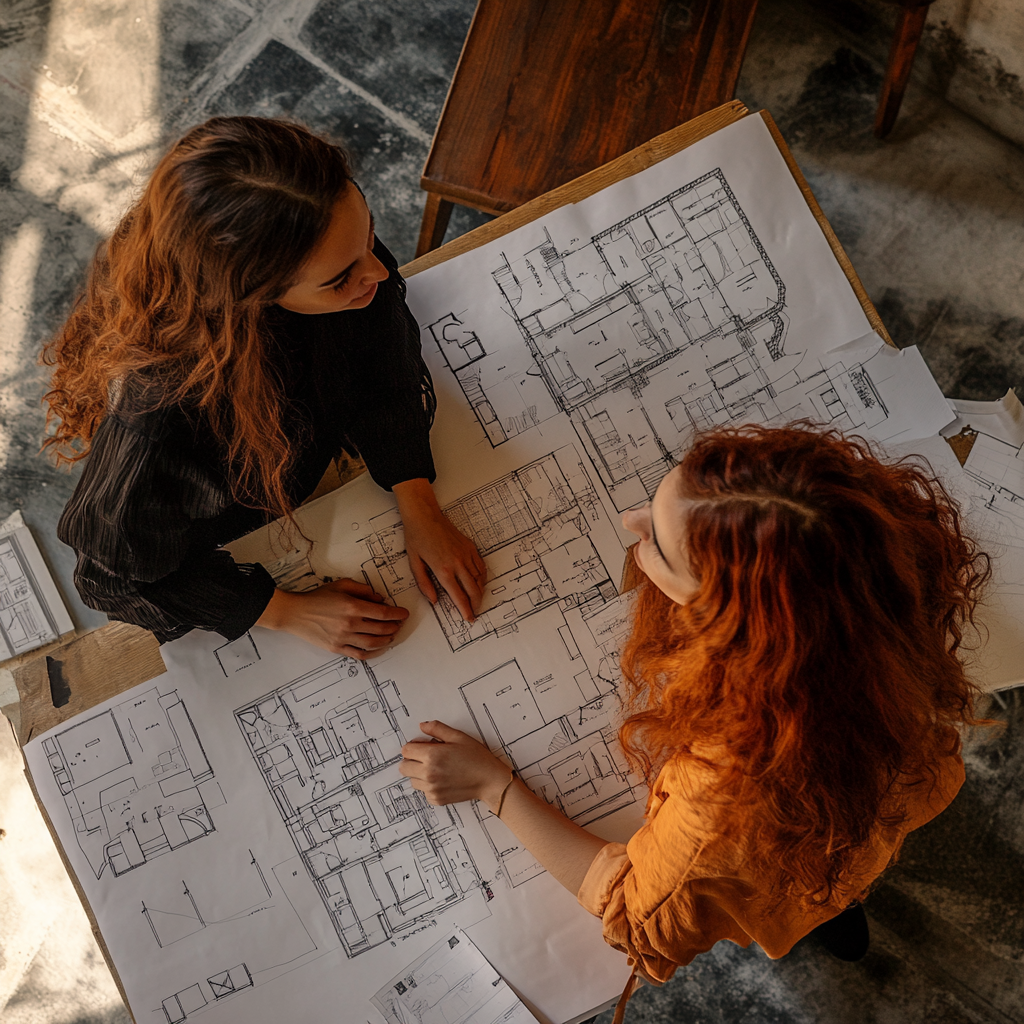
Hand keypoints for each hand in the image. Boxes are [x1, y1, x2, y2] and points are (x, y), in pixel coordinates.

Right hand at [255, 578, 408, 657]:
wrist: (295, 613)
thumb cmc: (317, 598)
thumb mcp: (341, 585)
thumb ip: (363, 590)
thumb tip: (380, 599)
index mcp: (352, 607)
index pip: (383, 613)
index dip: (397, 614)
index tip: (404, 613)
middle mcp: (350, 624)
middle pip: (382, 629)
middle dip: (395, 626)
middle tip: (399, 624)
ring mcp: (344, 638)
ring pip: (374, 643)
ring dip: (387, 640)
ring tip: (392, 635)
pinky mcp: (337, 648)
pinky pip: (360, 654)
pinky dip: (373, 653)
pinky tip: (378, 648)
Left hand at [393, 478, 486, 621]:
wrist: (424, 515)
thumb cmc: (416, 538)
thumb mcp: (414, 564)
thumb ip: (424, 585)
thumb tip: (434, 601)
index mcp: (443, 570)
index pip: (458, 596)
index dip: (465, 610)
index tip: (468, 619)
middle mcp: (458, 563)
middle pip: (474, 590)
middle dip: (476, 605)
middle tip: (474, 614)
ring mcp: (466, 554)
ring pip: (480, 579)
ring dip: (480, 593)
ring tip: (477, 601)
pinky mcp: (470, 547)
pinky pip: (481, 566)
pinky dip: (483, 578)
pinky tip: (479, 583)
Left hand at [400, 721, 511, 806]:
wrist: (489, 780)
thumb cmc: (476, 757)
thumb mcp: (458, 737)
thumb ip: (437, 729)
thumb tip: (422, 726)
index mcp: (432, 756)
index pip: (405, 750)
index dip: (413, 746)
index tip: (423, 746)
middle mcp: (428, 774)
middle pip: (404, 767)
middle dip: (412, 760)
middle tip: (427, 757)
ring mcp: (431, 789)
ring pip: (412, 780)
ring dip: (419, 774)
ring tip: (437, 769)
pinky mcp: (436, 799)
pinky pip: (423, 791)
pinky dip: (428, 786)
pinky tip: (443, 779)